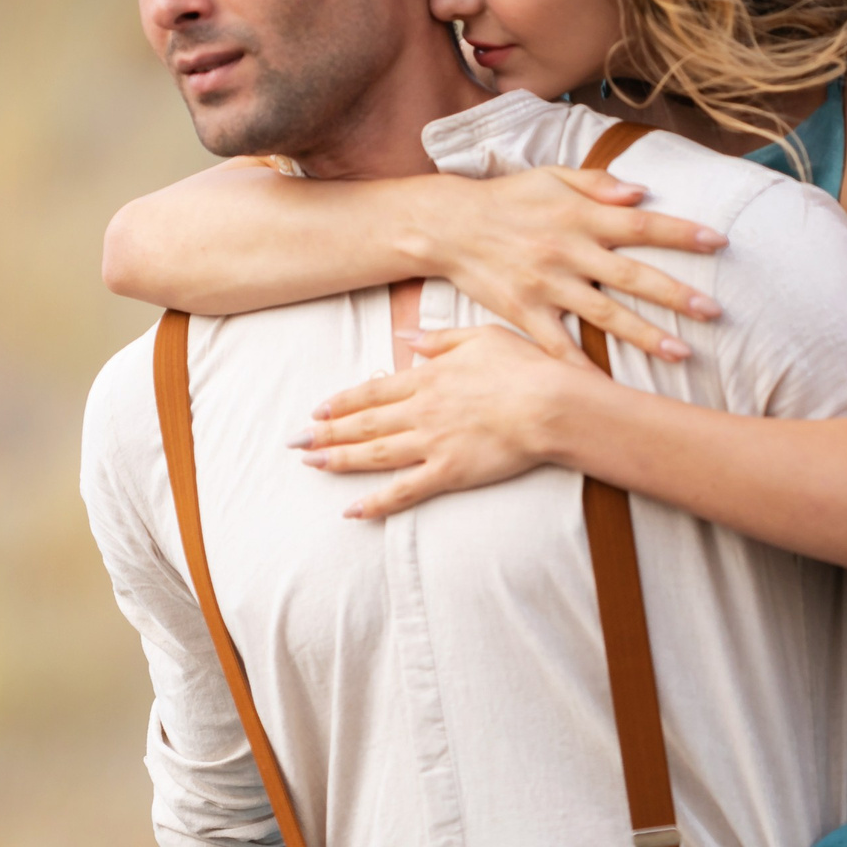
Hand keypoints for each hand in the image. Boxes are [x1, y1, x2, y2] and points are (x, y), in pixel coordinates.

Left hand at [290, 325, 589, 517]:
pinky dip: (376, 502)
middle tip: (295, 441)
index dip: (343, 401)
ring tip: (311, 464)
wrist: (550, 403)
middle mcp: (421, 410)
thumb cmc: (525, 367)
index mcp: (429, 377)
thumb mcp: (481, 336)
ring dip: (339, 459)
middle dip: (326, 432)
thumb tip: (407, 338)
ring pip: (374, 454)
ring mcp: (432, 442)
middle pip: (364, 423)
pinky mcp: (449, 472)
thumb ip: (440, 339)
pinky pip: (404, 491)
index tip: (318, 408)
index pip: (374, 390)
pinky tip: (351, 510)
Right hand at [406, 168, 721, 364]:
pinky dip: (584, 369)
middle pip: (631, 276)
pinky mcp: (525, 313)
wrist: (449, 227)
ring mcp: (546, 286)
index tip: (719, 243)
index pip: (641, 224)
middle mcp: (567, 252)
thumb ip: (598, 183)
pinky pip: (559, 347)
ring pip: (604, 315)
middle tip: (715, 312)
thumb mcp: (551, 177)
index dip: (681, 233)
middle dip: (676, 295)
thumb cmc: (507, 198)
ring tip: (681, 354)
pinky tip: (610, 389)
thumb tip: (643, 191)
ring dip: (644, 336)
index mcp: (579, 217)